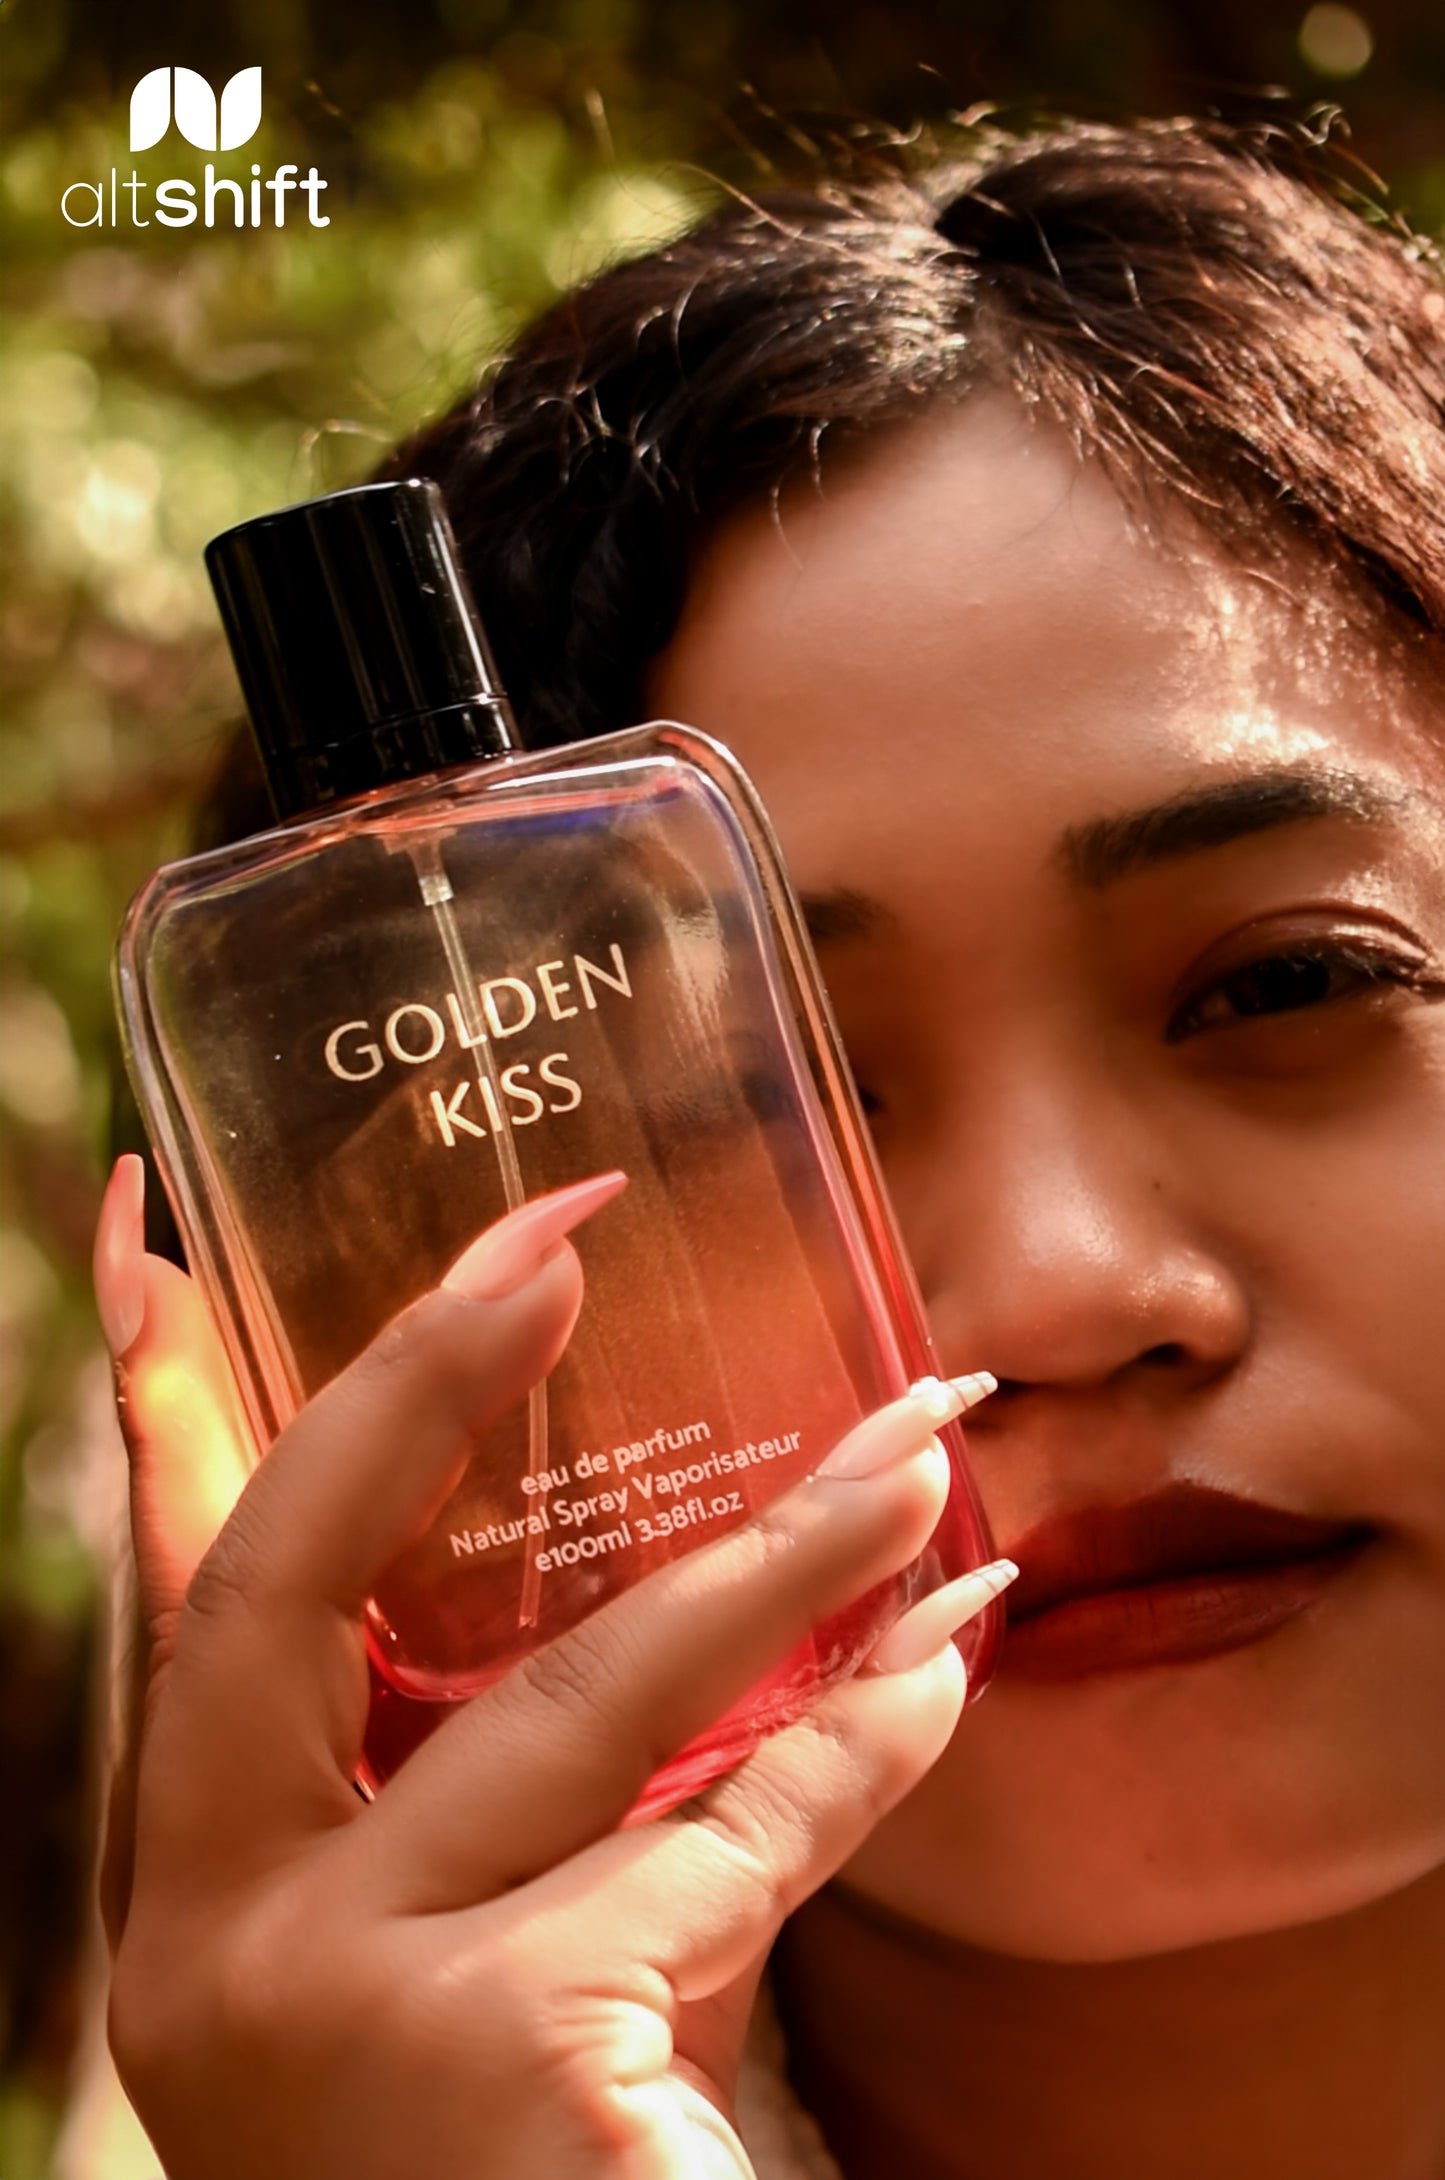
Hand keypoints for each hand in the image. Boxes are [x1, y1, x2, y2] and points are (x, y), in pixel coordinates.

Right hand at [94, 1155, 1010, 2179]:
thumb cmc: (509, 2157)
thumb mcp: (474, 1955)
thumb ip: (509, 1782)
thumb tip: (669, 1552)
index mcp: (199, 1899)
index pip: (193, 1588)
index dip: (218, 1394)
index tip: (271, 1226)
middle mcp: (227, 1946)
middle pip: (305, 1584)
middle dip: (430, 1382)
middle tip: (564, 1235)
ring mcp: (358, 2012)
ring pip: (581, 1703)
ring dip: (771, 1556)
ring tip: (915, 1455)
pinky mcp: (521, 2068)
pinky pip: (730, 1842)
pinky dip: (853, 1741)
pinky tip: (945, 1662)